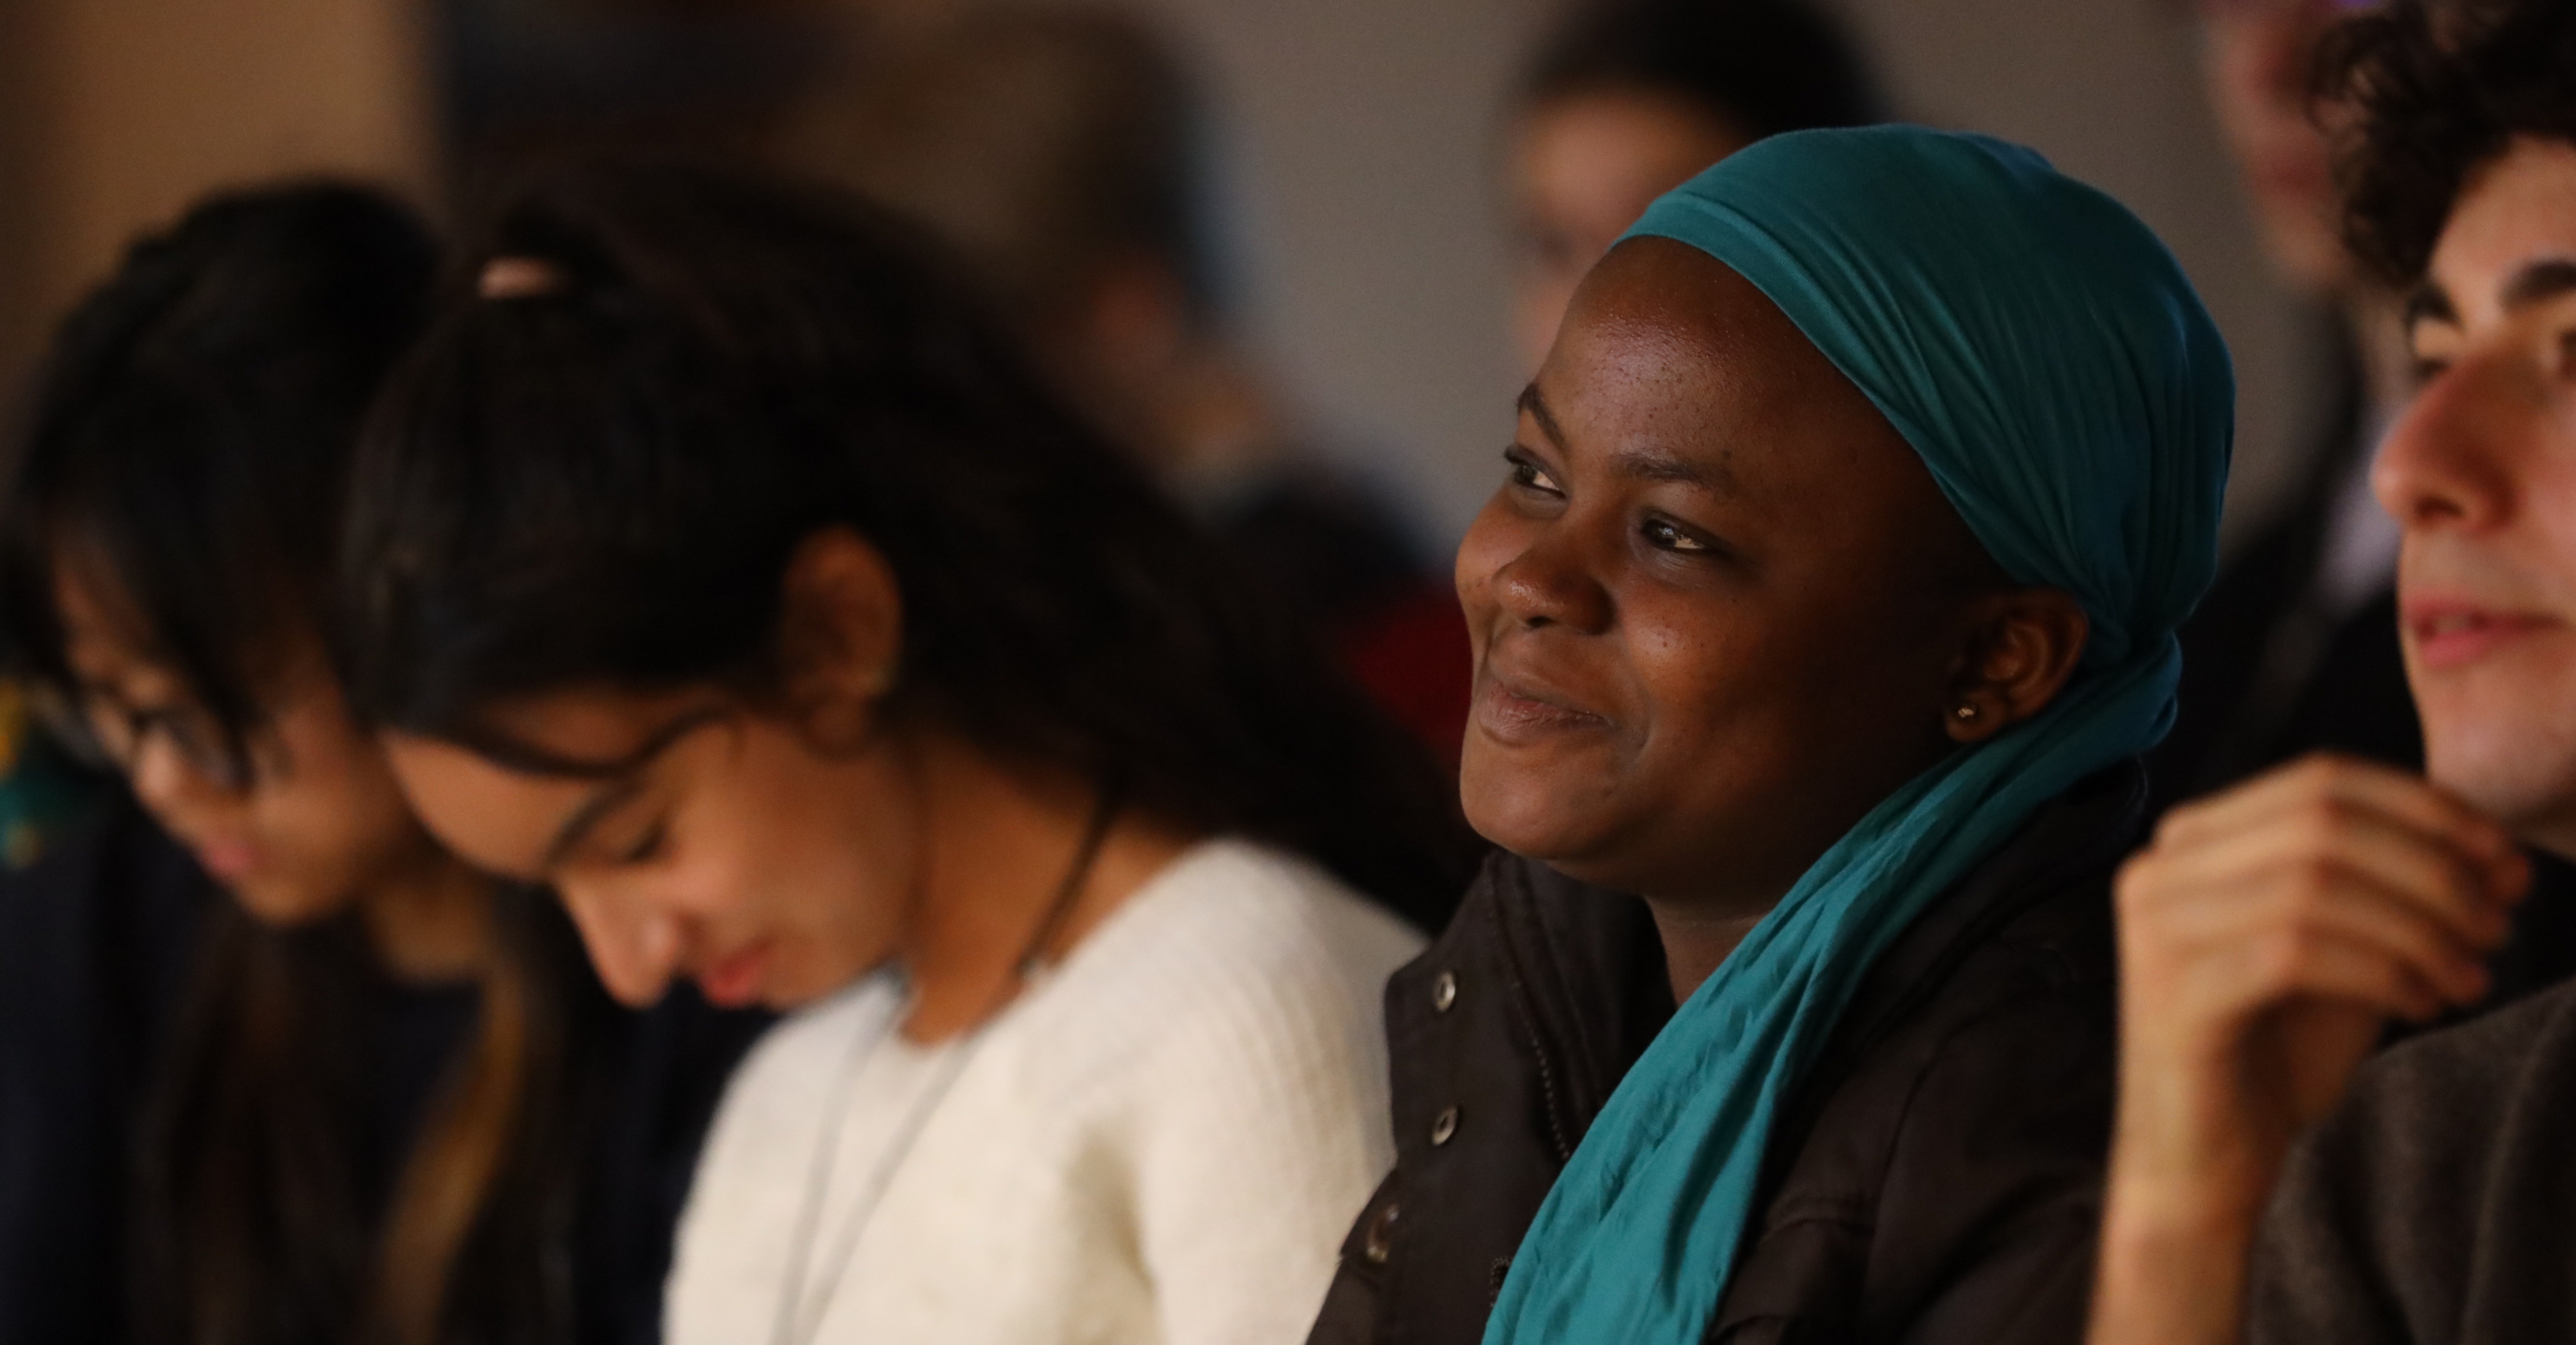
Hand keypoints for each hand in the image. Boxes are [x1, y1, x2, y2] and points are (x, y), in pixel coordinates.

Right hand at [2090, 755, 2528, 1344]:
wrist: (2205, 1161)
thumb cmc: (2274, 1054)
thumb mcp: (2354, 954)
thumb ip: (2409, 897)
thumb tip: (2506, 858)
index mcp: (2193, 840)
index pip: (2322, 779)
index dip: (2427, 808)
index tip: (2505, 861)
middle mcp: (2158, 869)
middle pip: (2321, 822)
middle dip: (2431, 870)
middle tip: (2495, 929)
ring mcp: (2156, 928)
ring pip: (2312, 885)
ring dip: (2417, 927)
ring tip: (2469, 977)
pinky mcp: (2172, 993)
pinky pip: (2296, 953)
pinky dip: (2381, 972)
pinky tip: (2423, 1007)